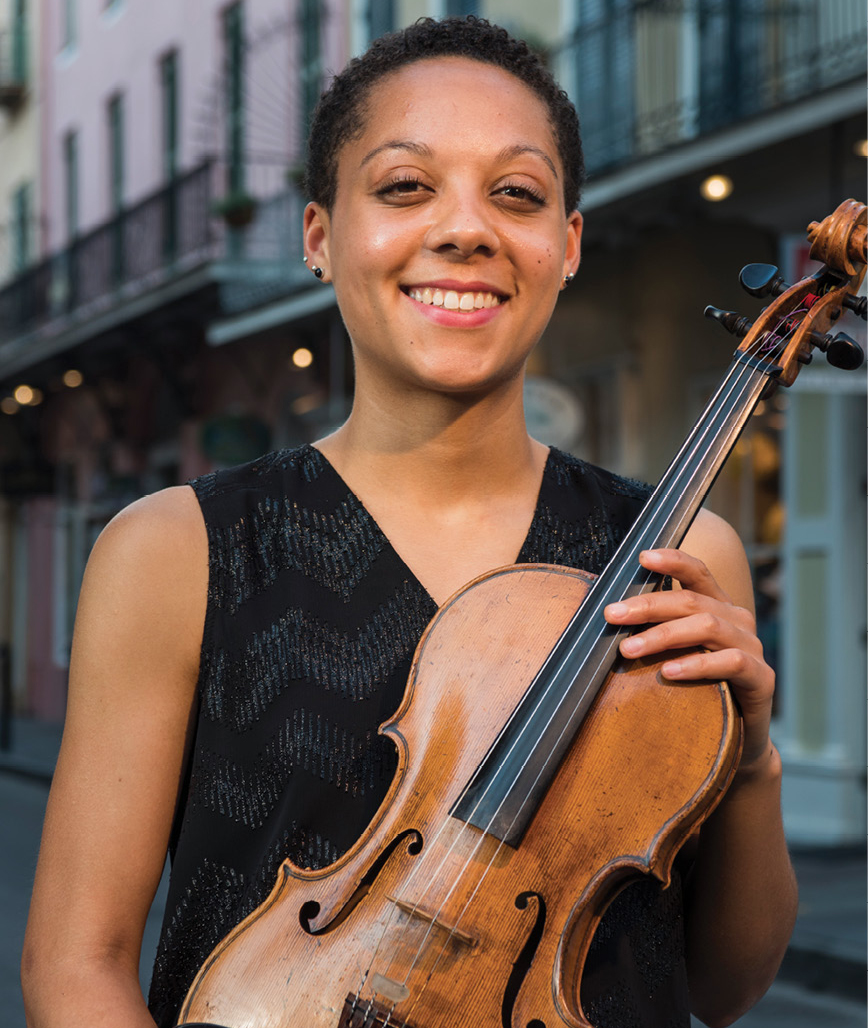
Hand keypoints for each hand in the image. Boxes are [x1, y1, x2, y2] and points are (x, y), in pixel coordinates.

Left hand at [604, 547, 774, 772]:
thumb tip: (608, 618)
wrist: (738, 740)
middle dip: (647, 606)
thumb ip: (655, 632)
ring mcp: (752, 647)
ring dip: (662, 635)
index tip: (642, 557)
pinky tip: (668, 671)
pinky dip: (697, 665)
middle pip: (691, 601)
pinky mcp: (761, 678)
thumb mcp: (675, 654)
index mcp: (717, 607)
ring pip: (707, 626)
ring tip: (628, 649)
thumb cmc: (699, 690)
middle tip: (612, 615)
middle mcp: (737, 620)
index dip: (673, 561)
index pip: (697, 573)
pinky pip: (730, 663)